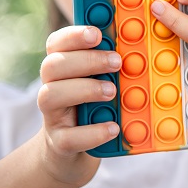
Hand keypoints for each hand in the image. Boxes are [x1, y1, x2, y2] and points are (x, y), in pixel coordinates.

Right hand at [36, 26, 122, 187]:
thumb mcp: (101, 81)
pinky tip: (113, 127)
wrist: (71, 153)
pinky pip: (68, 137)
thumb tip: (136, 35)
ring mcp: (52, 116)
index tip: (97, 33)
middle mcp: (51, 88)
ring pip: (51, 96)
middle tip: (117, 62)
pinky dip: (92, 131)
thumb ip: (110, 61)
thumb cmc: (91, 108)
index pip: (56, 43)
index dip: (73, 35)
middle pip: (52, 66)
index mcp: (62, 68)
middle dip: (86, 60)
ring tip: (112, 92)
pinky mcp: (59, 143)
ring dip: (85, 90)